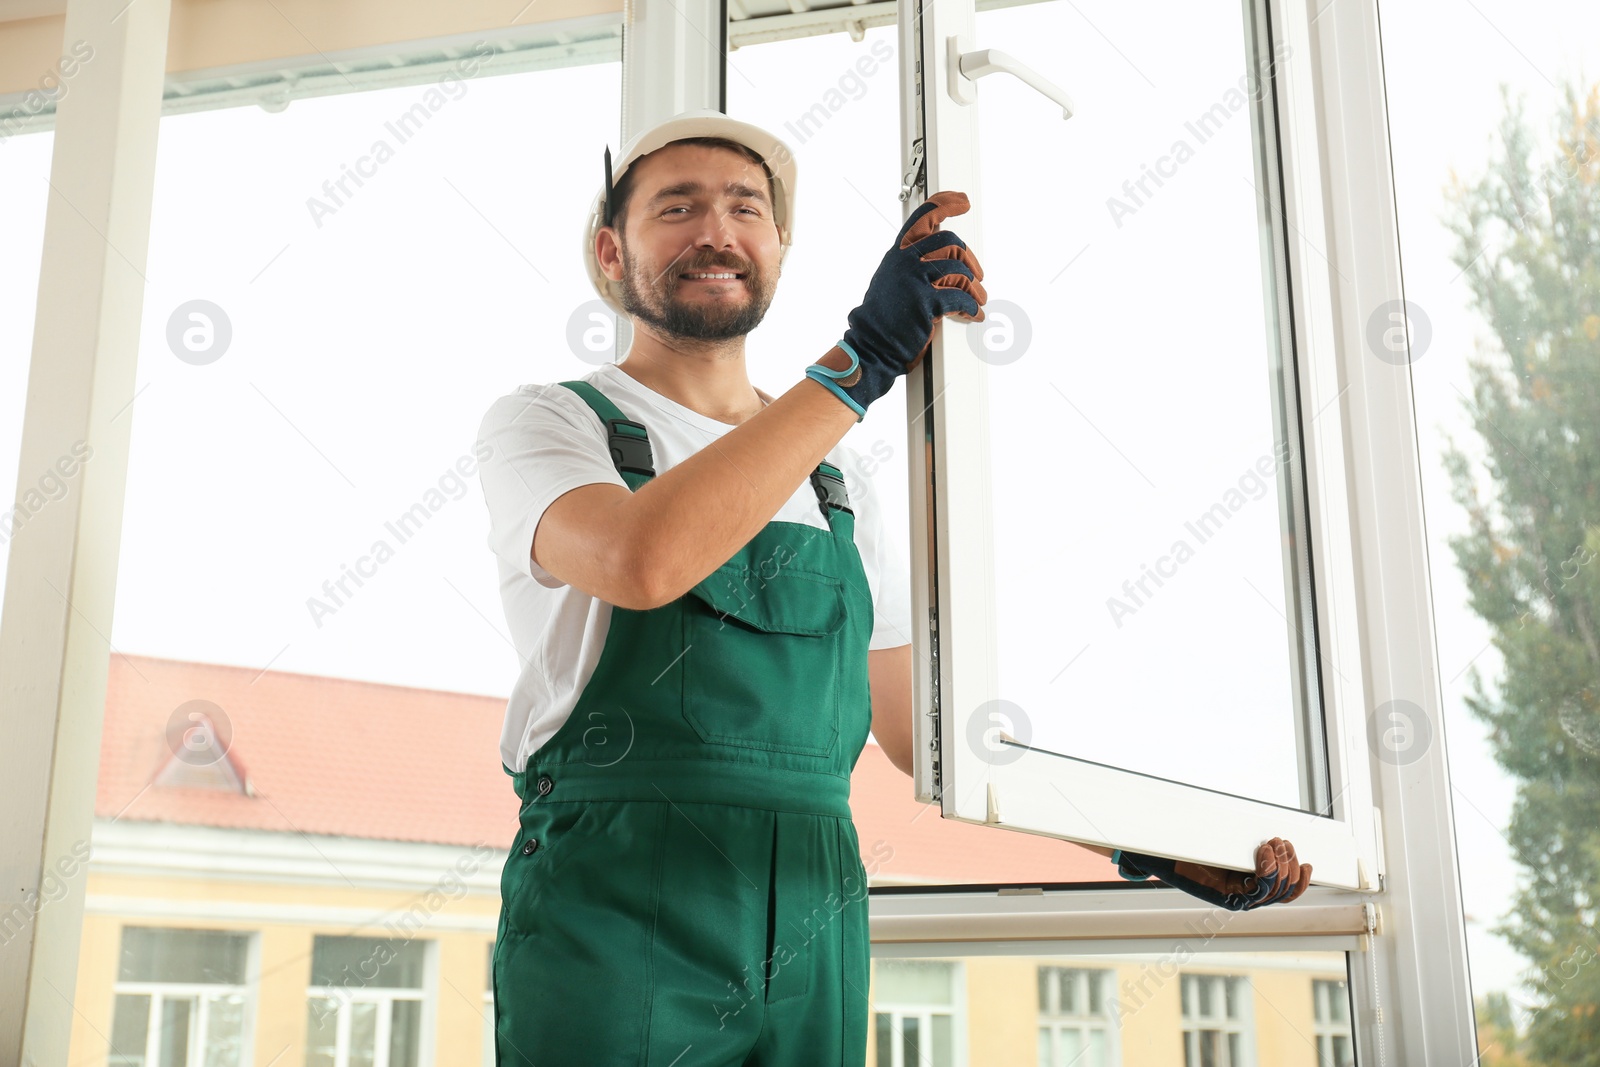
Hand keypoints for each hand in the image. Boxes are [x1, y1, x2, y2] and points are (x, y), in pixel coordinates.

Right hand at [809, 191, 987, 418]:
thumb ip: (912, 263)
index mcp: (899, 253)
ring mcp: (915, 279)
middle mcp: (906, 260)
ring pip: (960, 270)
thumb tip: (941, 255)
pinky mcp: (926, 301)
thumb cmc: (884, 317)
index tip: (962, 201)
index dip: (946, 204)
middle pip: (951, 242)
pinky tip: (974, 314)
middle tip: (977, 274)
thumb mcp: (893, 279)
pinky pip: (961, 297)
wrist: (872, 344)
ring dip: (975, 288)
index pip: (923, 216)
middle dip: (970, 259)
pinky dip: (972, 307)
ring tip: (978, 299)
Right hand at [1114, 837, 1312, 910]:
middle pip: (1278, 889)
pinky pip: (1283, 887)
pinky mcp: (1255, 880)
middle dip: (1283, 864)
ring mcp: (1251, 890)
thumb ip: (1187, 854)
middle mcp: (1242, 898)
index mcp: (1228, 896)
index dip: (1272, 871)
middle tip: (1276, 840)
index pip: (1263, 890)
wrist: (1167, 858)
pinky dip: (1298, 878)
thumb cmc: (1173, 856)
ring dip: (1290, 865)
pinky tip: (1306, 865)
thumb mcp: (1181, 854)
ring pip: (1284, 888)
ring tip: (1283, 843)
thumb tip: (1160, 857)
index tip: (1265, 846)